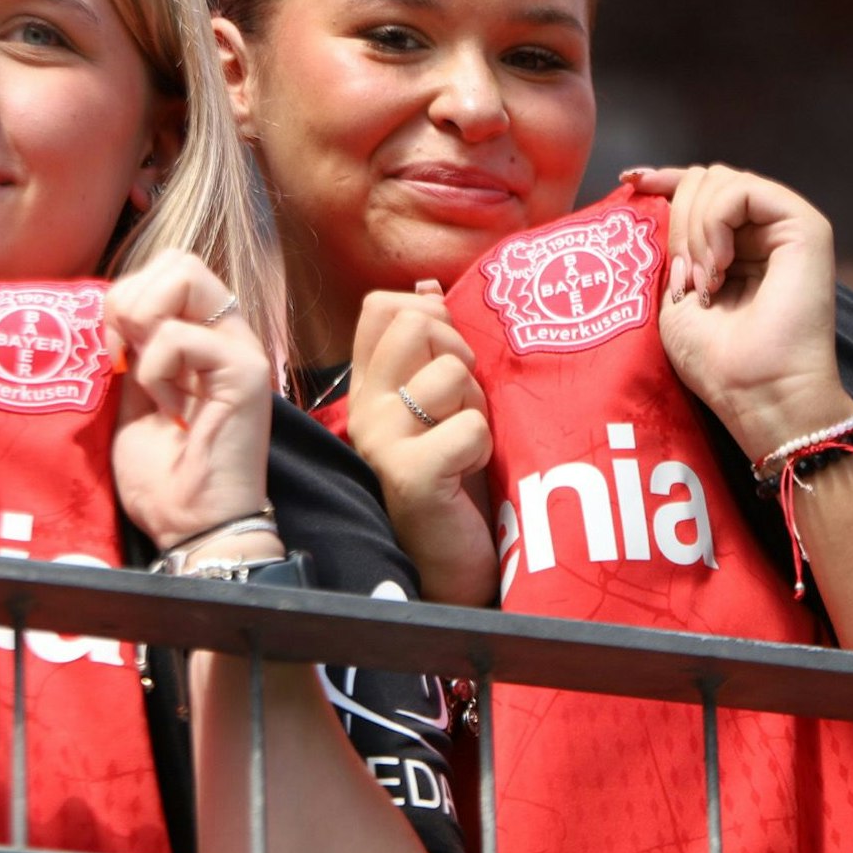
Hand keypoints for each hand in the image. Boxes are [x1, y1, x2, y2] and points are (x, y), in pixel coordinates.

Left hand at [106, 251, 272, 549]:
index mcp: (200, 336)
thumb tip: (112, 313)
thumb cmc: (163, 475)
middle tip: (125, 354)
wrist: (190, 526)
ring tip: (152, 383)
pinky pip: (182, 335)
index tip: (112, 351)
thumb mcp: (131, 399)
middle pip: (178, 259)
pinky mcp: (244, 371)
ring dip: (144, 327)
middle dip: (131, 298)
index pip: (165, 269)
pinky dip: (157, 369)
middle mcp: (225, 333)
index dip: (125, 296)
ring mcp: (238, 348)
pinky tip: (170, 407)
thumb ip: (130, 352)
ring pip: (185, 274)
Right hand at [349, 282, 497, 604]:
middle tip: (465, 402)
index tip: (450, 354)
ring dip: (479, 404)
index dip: (429, 312)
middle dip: (461, 352)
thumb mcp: (445, 403)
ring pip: (449, 373)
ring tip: (469, 442)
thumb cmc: (460, 481)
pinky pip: (468, 427)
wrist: (458, 566)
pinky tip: (471, 472)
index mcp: (372, 385)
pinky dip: (486, 445)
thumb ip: (433, 349)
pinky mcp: (409, 476)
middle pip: (416, 323)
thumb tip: (429, 286)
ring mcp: (382, 441)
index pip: (383, 306)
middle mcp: (366, 407)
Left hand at [625, 165, 852, 457]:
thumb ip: (671, 248)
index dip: (665, 180)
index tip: (630, 180)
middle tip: (682, 278)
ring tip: (702, 281)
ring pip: (722, 180)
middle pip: (707, 179)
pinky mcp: (806, 226)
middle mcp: (763, 232)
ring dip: (695, 229)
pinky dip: (716, 222)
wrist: (758, 394)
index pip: (699, 191)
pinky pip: (743, 190)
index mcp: (736, 247)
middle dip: (678, 218)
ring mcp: (786, 226)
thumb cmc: (716, 361)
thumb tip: (653, 198)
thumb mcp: (674, 296)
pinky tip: (718, 266)